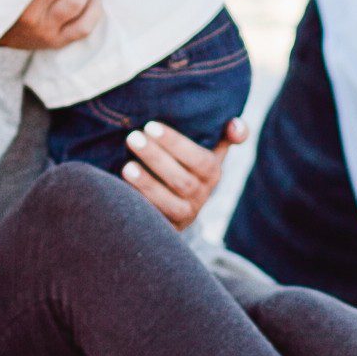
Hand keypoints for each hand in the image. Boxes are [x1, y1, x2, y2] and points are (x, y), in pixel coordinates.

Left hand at [117, 118, 246, 229]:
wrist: (179, 203)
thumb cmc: (188, 164)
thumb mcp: (211, 149)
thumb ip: (226, 134)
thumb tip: (236, 125)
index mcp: (212, 173)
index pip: (201, 160)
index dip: (176, 143)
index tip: (151, 126)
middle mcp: (201, 197)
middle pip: (182, 181)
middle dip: (156, 159)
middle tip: (133, 138)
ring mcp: (183, 216)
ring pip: (168, 203)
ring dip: (147, 184)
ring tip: (126, 166)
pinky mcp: (166, 230)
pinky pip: (153, 222)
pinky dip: (138, 206)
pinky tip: (120, 192)